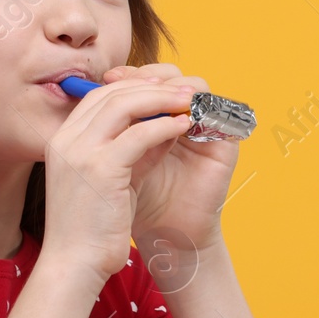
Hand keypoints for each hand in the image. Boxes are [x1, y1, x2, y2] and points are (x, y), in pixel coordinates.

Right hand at [40, 74, 201, 282]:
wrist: (73, 264)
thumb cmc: (91, 229)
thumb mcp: (107, 180)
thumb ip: (129, 152)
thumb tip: (162, 126)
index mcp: (61, 141)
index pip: (96, 97)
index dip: (130, 87)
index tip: (160, 89)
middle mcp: (66, 140)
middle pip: (110, 94)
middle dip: (150, 87)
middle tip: (181, 90)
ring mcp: (80, 152)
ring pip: (124, 105)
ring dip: (162, 99)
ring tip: (188, 102)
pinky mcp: (100, 168)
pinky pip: (139, 134)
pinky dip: (164, 125)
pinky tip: (183, 126)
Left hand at [102, 63, 239, 264]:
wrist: (161, 242)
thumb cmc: (132, 204)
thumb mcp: (114, 162)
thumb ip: (113, 130)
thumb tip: (93, 91)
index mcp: (156, 121)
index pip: (145, 82)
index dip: (128, 75)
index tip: (105, 77)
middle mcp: (182, 120)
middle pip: (169, 77)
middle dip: (145, 76)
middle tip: (121, 80)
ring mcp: (205, 130)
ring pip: (194, 86)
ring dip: (168, 86)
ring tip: (144, 94)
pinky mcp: (224, 144)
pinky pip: (214, 111)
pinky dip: (193, 106)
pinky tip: (169, 113)